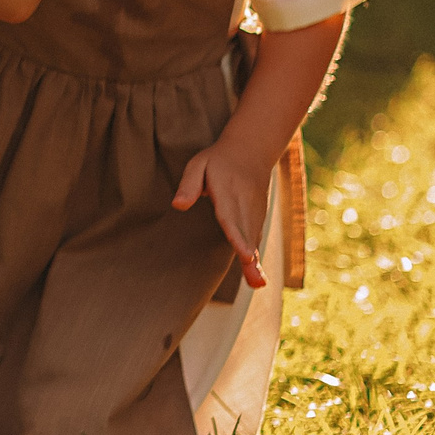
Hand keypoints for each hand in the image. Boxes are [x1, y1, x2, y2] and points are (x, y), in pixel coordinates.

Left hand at [172, 135, 275, 289]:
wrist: (251, 151)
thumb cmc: (218, 160)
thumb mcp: (198, 164)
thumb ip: (189, 184)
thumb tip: (178, 206)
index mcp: (227, 192)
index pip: (231, 217)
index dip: (238, 237)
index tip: (246, 254)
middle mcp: (244, 205)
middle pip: (246, 235)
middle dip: (250, 258)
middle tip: (255, 281)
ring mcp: (253, 212)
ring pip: (253, 239)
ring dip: (255, 262)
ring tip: (257, 283)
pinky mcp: (257, 216)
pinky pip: (256, 237)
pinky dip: (257, 256)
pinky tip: (256, 275)